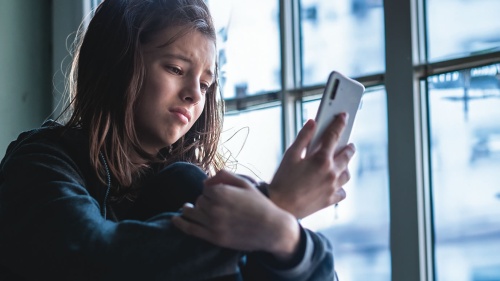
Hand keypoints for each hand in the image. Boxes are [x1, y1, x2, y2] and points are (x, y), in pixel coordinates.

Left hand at [172, 170, 300, 261]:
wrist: (272, 228)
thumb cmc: (260, 204)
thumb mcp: (245, 184)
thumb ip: (225, 176)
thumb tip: (206, 179)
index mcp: (222, 192)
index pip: (204, 188)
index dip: (211, 190)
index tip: (218, 193)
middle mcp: (215, 208)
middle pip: (199, 201)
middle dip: (204, 200)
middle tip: (214, 203)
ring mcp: (214, 224)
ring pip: (193, 213)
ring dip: (192, 209)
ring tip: (189, 208)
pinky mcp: (214, 238)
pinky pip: (191, 229)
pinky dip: (180, 223)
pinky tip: (175, 219)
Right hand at [269, 113, 355, 218]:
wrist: (280, 205)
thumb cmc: (282, 180)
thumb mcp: (290, 155)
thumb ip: (303, 137)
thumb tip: (312, 123)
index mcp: (321, 159)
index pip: (334, 136)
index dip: (339, 124)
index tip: (343, 117)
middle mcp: (331, 173)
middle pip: (347, 155)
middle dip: (348, 146)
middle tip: (348, 143)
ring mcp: (332, 187)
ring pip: (347, 174)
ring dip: (345, 166)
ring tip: (340, 163)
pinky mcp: (330, 200)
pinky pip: (342, 191)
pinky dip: (340, 186)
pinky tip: (334, 183)